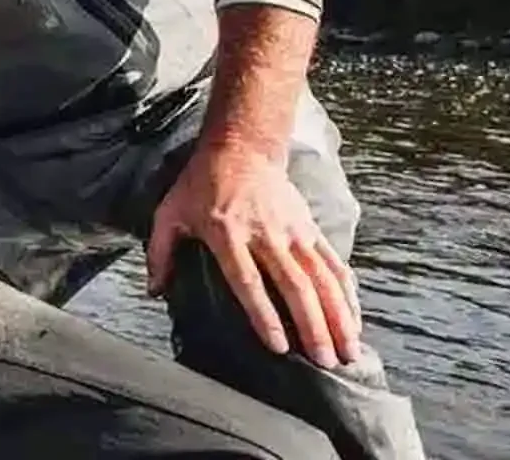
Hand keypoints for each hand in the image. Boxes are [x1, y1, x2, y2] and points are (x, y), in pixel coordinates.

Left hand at [146, 140, 362, 368]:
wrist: (241, 147)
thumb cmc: (201, 184)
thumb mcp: (170, 213)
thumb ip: (160, 253)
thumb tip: (154, 291)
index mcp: (227, 233)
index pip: (248, 280)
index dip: (263, 314)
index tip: (279, 346)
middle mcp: (265, 234)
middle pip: (294, 285)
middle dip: (312, 326)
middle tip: (324, 361)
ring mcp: (293, 231)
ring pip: (322, 278)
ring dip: (338, 316)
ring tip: (348, 350)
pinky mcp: (310, 227)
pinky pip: (333, 263)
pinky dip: (347, 293)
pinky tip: (355, 319)